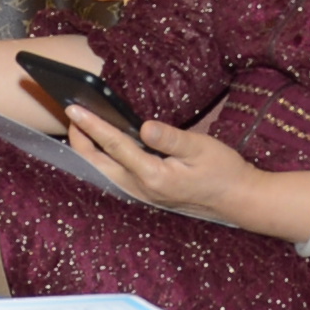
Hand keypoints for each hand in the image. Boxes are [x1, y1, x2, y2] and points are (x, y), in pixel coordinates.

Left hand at [67, 104, 269, 223]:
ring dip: (88, 150)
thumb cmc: (223, 171)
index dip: (91, 126)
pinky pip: (114, 175)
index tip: (73, 109)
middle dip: (79, 139)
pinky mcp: (146, 193)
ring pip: (102, 171)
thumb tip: (143, 126)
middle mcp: (141, 188)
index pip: (114, 146)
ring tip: (80, 126)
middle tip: (71, 113)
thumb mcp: (201, 147)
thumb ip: (170, 137)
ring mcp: (142, 194)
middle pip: (97, 163)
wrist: (239, 200)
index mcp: (153, 175)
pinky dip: (101, 158)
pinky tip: (102, 146)